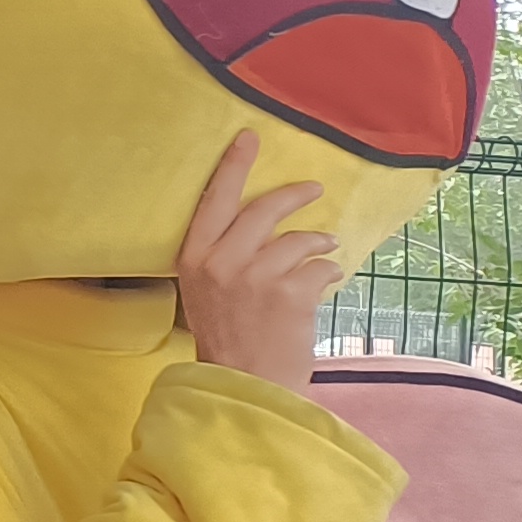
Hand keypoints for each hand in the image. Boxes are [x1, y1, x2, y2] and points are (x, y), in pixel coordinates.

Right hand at [174, 131, 343, 389]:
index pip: (213, 200)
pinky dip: (327, 272)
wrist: (246, 383)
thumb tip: (262, 225)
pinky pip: (318, 267)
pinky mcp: (289, 293)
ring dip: (318, 241)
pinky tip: (326, 280)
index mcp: (193, 257)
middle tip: (314, 189)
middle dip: (293, 195)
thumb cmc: (227, 338)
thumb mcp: (206, 291)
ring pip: (296, 239)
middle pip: (261, 210)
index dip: (233, 166)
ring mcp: (255, 277)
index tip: (248, 138)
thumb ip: (223, 256)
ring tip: (327, 248)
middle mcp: (220, 261)